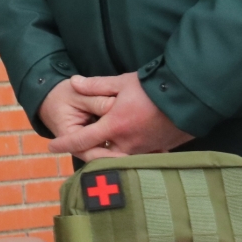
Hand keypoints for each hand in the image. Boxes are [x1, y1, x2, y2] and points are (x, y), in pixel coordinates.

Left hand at [48, 73, 194, 159]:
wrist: (190, 97)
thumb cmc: (154, 88)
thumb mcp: (121, 82)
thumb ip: (96, 85)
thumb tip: (73, 82)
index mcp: (114, 126)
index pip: (81, 139)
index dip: (64, 143)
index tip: (51, 145)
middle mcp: (128, 142)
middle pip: (100, 156)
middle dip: (88, 155)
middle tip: (78, 149)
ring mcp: (145, 149)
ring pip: (121, 160)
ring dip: (109, 157)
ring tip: (101, 151)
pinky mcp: (161, 151)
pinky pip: (141, 160)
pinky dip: (132, 157)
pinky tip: (129, 151)